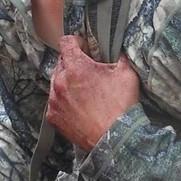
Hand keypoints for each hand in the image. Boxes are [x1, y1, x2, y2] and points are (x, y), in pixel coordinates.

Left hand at [46, 35, 139, 152]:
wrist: (115, 139)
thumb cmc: (121, 106)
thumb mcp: (127, 73)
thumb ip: (119, 56)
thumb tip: (117, 49)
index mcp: (76, 67)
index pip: (66, 42)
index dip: (76, 41)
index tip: (83, 47)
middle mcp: (60, 81)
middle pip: (61, 62)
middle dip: (73, 63)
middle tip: (88, 72)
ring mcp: (54, 100)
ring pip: (56, 82)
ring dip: (67, 82)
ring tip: (84, 91)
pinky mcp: (53, 117)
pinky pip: (55, 102)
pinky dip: (64, 101)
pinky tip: (79, 106)